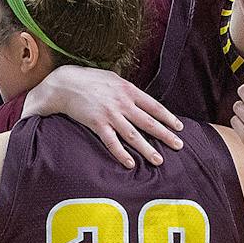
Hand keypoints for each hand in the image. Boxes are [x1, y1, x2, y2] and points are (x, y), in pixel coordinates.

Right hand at [29, 65, 183, 167]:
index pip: (154, 106)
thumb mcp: (112, 78)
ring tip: (159, 160)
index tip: (179, 127)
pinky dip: (121, 154)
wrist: (64, 83)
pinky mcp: (97, 124)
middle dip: (165, 135)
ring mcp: (110, 114)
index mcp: (128, 90)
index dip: (168, 117)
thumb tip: (137, 96)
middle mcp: (123, 103)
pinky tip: (130, 164)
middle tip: (179, 146)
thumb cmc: (88, 79)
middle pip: (149, 122)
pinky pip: (111, 142)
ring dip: (147, 149)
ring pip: (134, 135)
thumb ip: (126, 89)